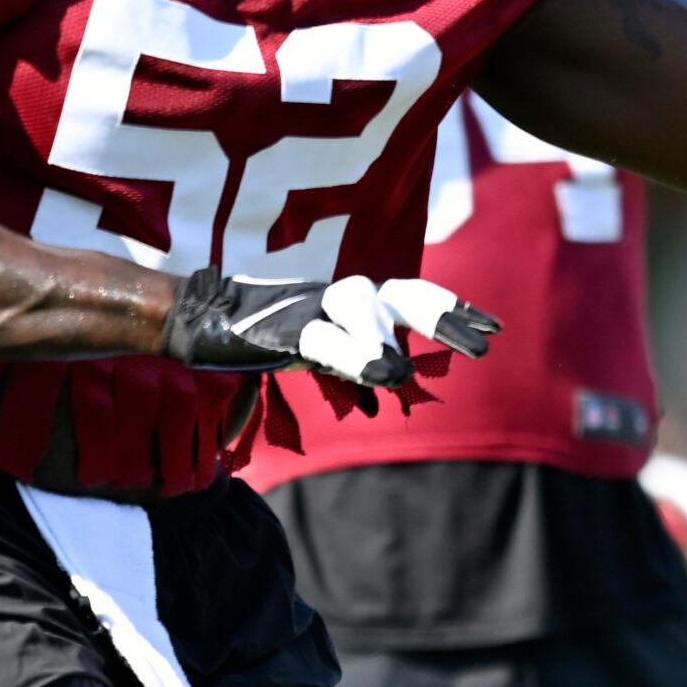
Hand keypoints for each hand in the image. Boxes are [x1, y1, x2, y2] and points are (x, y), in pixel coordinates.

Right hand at [162, 268, 499, 389]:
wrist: (193, 322)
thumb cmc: (258, 338)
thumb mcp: (318, 356)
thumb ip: (351, 368)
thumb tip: (380, 394)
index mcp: (349, 305)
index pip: (411, 297)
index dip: (451, 309)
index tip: (493, 326)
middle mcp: (336, 298)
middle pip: (401, 292)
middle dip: (442, 314)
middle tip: (484, 346)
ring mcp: (309, 307)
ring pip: (360, 302)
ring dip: (386, 333)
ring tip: (400, 371)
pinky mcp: (279, 326)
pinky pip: (322, 336)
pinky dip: (354, 353)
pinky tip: (382, 375)